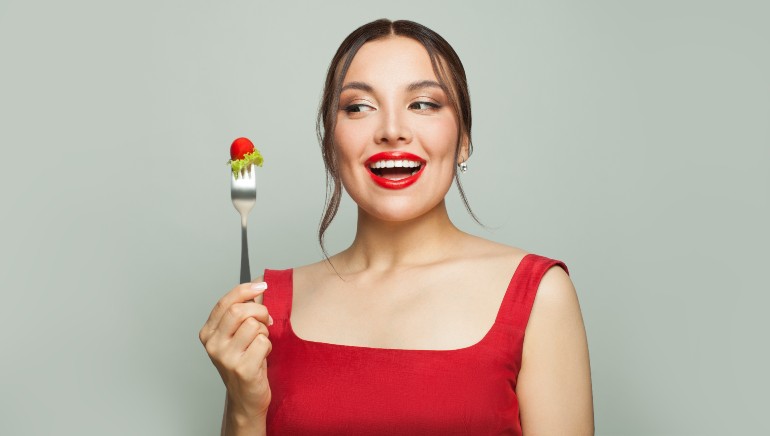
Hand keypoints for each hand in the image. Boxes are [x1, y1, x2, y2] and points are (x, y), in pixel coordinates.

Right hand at [199, 281, 272, 420]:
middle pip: (239, 311)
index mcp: (208, 333)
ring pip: (254, 326)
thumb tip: (257, 288)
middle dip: (259, 311)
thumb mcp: (235, 336)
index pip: (226, 302)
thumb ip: (239, 314)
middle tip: (267, 321)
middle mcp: (213, 344)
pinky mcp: (242, 368)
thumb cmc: (244, 362)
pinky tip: (262, 357)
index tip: (262, 286)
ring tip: (260, 344)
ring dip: (264, 332)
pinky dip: (268, 347)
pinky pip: (263, 342)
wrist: (246, 398)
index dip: (245, 290)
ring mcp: (226, 357)